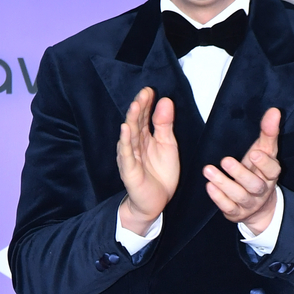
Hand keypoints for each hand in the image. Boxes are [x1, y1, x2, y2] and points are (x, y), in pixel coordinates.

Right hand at [117, 87, 178, 234]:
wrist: (156, 202)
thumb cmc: (161, 174)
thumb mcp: (168, 145)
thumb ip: (165, 124)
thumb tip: (165, 101)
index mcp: (145, 137)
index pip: (144, 116)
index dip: (147, 103)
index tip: (151, 90)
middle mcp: (135, 144)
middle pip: (136, 122)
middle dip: (139, 107)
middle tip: (144, 93)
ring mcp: (130, 156)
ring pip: (130, 135)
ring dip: (132, 120)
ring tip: (135, 105)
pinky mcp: (129, 170)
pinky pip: (127, 154)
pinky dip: (125, 142)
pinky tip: (125, 130)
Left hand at [203, 107, 280, 232]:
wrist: (258, 206)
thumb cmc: (258, 171)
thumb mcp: (265, 152)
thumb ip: (268, 132)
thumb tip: (274, 110)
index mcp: (270, 175)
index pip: (272, 170)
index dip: (265, 163)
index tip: (255, 152)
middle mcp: (261, 191)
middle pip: (254, 185)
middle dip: (240, 174)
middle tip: (225, 161)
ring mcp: (248, 203)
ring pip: (238, 196)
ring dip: (223, 183)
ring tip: (208, 170)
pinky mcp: (235, 212)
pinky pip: (227, 207)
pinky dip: (218, 198)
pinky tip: (209, 186)